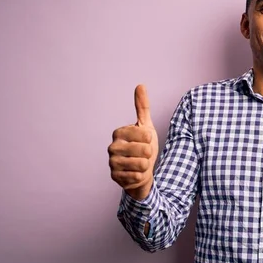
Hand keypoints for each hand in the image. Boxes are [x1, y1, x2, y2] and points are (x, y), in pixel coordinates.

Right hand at [108, 85, 158, 200]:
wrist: (141, 171)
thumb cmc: (143, 146)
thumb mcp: (146, 126)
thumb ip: (142, 107)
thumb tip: (140, 85)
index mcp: (119, 132)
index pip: (144, 134)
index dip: (150, 139)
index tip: (146, 140)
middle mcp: (112, 147)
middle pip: (144, 150)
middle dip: (149, 153)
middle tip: (143, 154)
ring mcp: (112, 162)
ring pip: (141, 164)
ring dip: (146, 165)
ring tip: (141, 163)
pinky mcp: (115, 177)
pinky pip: (137, 176)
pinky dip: (141, 176)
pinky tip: (136, 173)